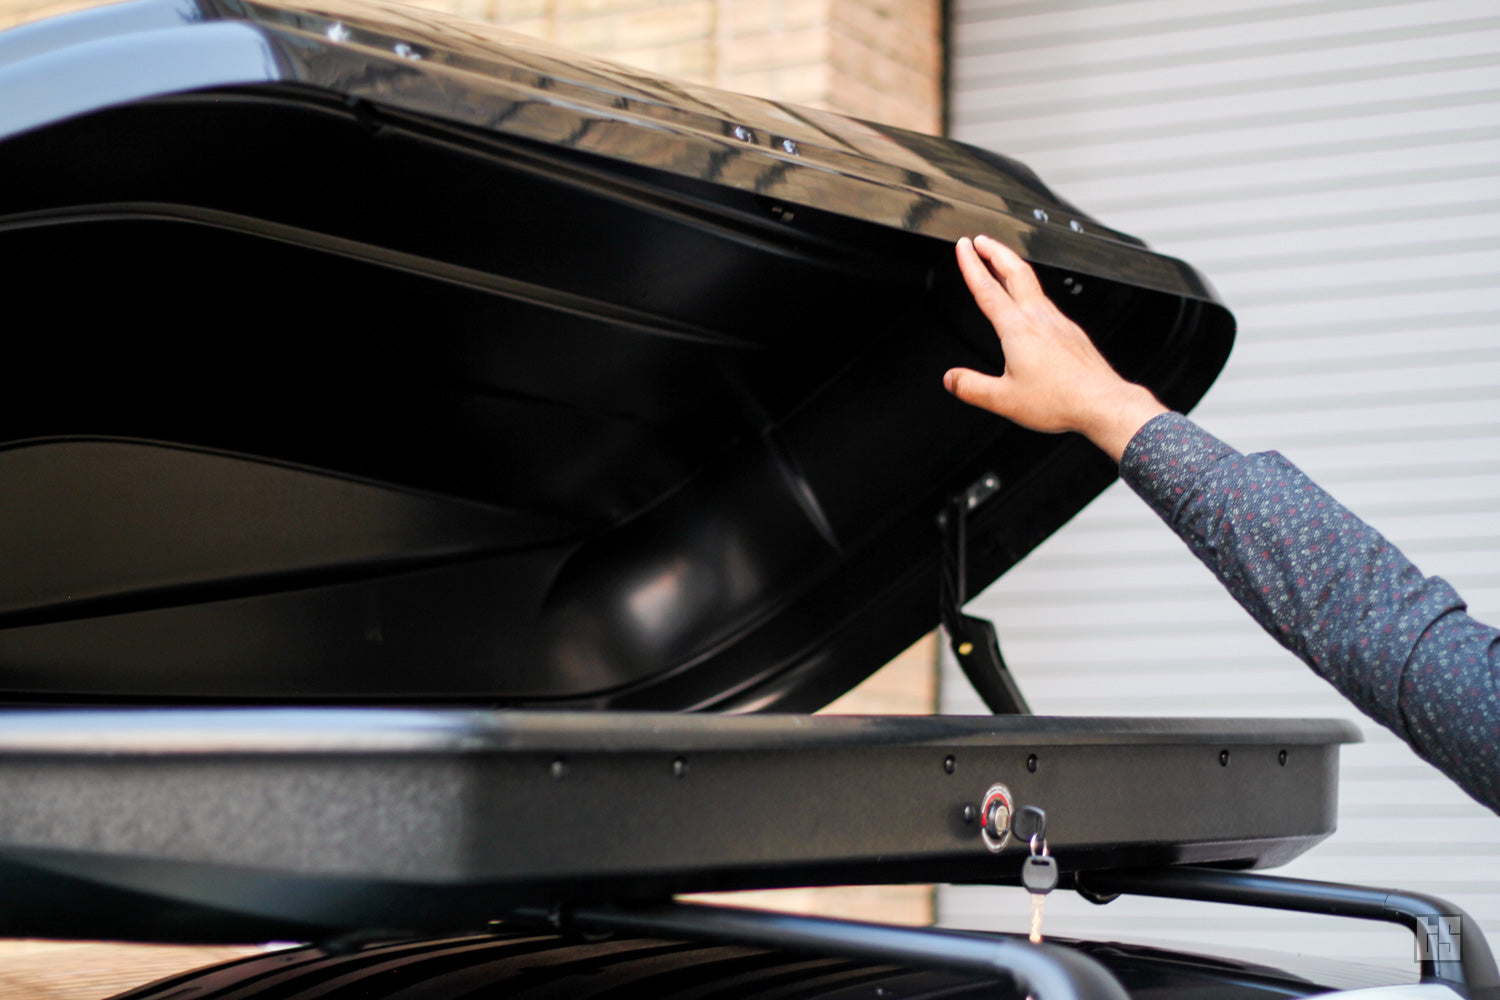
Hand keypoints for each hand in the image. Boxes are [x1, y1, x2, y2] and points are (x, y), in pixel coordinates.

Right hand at [944, 235, 1167, 462]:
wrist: (1102, 403)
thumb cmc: (1060, 400)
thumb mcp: (1003, 399)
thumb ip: (971, 387)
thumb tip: (951, 379)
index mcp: (1018, 329)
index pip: (988, 289)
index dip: (972, 265)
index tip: (963, 246)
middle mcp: (1039, 318)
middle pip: (1015, 271)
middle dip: (995, 251)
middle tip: (981, 240)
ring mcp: (1058, 322)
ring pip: (1032, 284)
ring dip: (1012, 268)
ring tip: (1001, 264)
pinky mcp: (1071, 332)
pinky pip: (1046, 302)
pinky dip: (1030, 291)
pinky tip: (1031, 303)